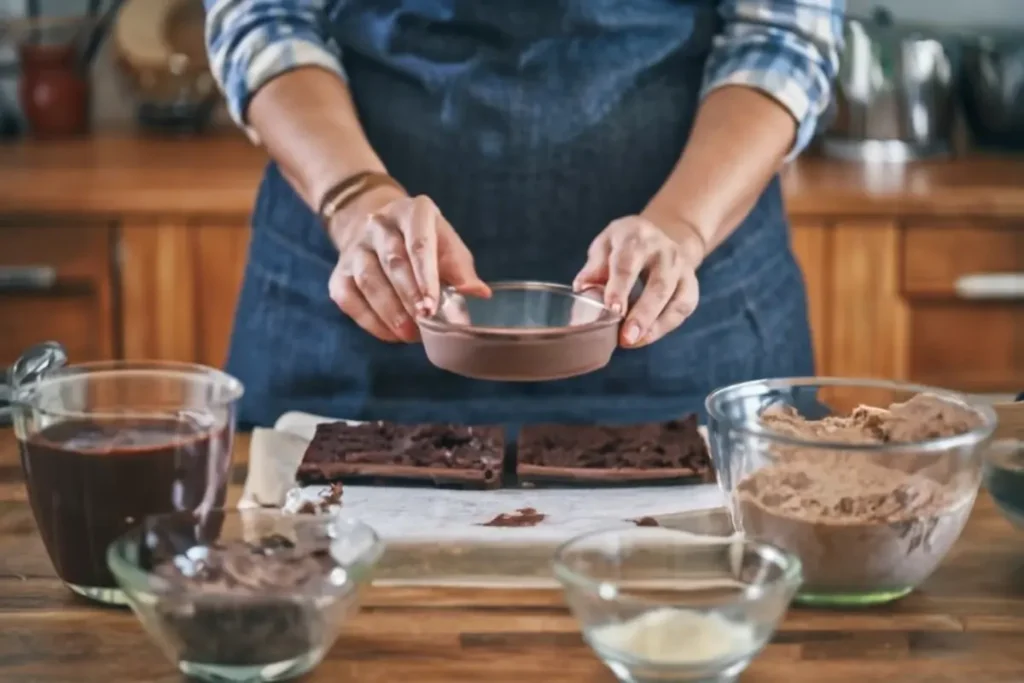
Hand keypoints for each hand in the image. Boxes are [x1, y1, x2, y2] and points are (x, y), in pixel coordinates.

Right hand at [327, 186, 489, 342]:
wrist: (381, 233)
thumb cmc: (425, 244)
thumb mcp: (447, 246)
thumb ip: (461, 269)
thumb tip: (478, 293)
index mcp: (412, 212)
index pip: (418, 244)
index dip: (425, 277)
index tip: (433, 306)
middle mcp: (379, 225)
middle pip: (393, 262)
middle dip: (410, 297)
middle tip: (426, 322)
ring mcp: (356, 248)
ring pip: (369, 281)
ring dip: (390, 311)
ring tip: (410, 334)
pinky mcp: (339, 272)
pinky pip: (349, 298)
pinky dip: (370, 320)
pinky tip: (391, 334)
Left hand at [574, 215, 703, 347]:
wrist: (661, 236)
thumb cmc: (624, 246)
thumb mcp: (604, 245)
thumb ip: (594, 267)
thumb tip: (582, 289)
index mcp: (636, 237)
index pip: (628, 264)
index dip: (620, 288)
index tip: (612, 311)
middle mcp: (664, 251)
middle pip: (658, 285)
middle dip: (642, 314)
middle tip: (626, 338)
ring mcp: (682, 268)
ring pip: (675, 300)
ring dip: (655, 325)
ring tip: (633, 342)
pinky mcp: (691, 285)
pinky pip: (683, 308)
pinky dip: (665, 326)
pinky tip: (645, 337)